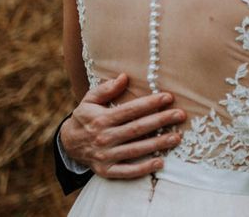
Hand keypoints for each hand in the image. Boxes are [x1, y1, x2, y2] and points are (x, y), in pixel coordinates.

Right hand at [60, 73, 186, 178]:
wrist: (68, 144)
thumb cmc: (86, 117)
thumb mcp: (90, 99)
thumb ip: (106, 88)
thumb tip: (124, 76)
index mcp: (102, 119)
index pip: (131, 110)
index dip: (150, 103)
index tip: (168, 97)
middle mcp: (104, 138)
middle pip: (137, 129)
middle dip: (161, 121)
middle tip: (180, 115)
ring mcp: (105, 156)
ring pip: (136, 149)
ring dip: (158, 144)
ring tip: (177, 137)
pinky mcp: (106, 171)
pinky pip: (126, 171)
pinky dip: (143, 168)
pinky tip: (160, 162)